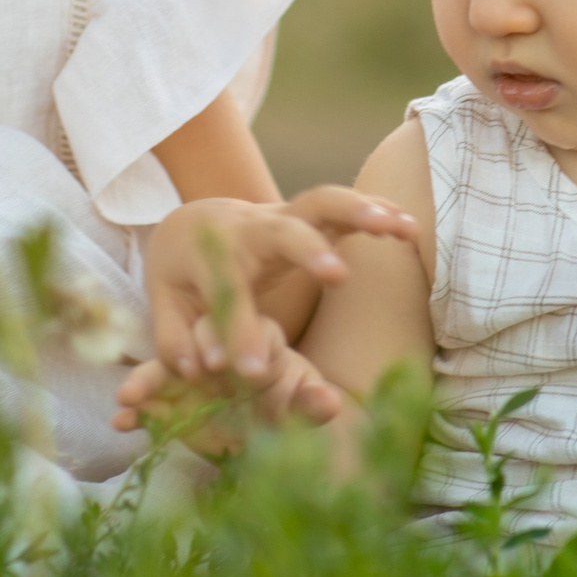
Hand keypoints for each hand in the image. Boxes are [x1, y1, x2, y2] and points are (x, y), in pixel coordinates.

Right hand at [111, 316, 346, 455]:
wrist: (263, 432)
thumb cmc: (286, 406)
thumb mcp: (299, 406)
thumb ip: (312, 404)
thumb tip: (332, 403)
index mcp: (257, 336)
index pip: (248, 327)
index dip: (241, 342)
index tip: (235, 364)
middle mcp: (218, 345)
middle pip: (200, 336)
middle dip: (191, 353)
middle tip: (193, 373)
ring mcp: (189, 371)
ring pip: (165, 364)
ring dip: (145, 378)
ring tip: (129, 395)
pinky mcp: (168, 396)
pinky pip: (147, 399)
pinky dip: (134, 410)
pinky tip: (121, 423)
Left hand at [142, 187, 418, 389]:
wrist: (192, 225)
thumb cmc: (183, 277)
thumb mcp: (167, 307)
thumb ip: (177, 339)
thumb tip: (204, 366)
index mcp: (211, 254)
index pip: (226, 292)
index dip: (237, 332)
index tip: (252, 373)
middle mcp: (250, 228)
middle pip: (280, 228)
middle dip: (308, 249)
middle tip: (339, 277)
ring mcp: (284, 217)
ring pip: (322, 202)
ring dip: (362, 211)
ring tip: (402, 228)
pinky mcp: (311, 216)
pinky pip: (346, 208)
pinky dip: (378, 212)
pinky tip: (409, 226)